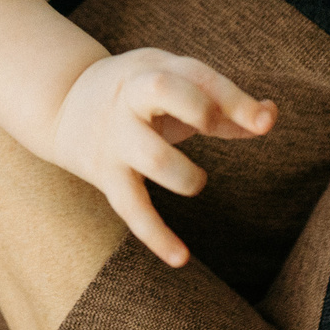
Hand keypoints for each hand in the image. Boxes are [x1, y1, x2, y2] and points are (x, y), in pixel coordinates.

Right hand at [48, 49, 275, 267]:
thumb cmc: (138, 96)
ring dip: (184, 173)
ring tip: (196, 182)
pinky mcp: (105, 174)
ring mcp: (116, 136)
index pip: (198, 75)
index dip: (234, 97)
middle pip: (164, 88)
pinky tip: (182, 258)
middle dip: (199, 108)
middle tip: (212, 126)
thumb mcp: (174, 84)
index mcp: (154, 70)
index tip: (265, 121)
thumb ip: (223, 104)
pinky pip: (130, 208)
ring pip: (150, 155)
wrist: (59, 102)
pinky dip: (156, 235)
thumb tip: (270, 117)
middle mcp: (132, 98)